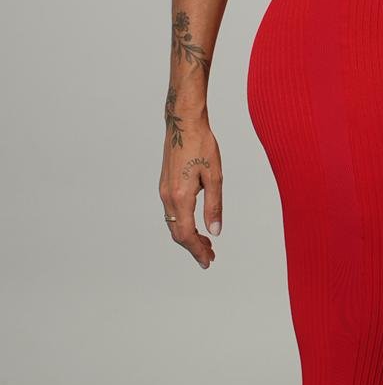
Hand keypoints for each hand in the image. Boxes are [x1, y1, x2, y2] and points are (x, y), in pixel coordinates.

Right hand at [159, 106, 222, 268]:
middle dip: (193, 247)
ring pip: (173, 223)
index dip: (197, 251)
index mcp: (180, 196)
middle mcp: (168, 196)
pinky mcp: (165, 185)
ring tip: (206, 243)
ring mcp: (164, 190)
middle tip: (210, 256)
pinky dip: (183, 224)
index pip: (187, 234)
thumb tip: (215, 231)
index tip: (208, 261)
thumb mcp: (214, 177)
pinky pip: (172, 213)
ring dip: (188, 236)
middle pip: (178, 233)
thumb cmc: (201, 145)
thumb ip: (214, 206)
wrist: (183, 123)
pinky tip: (195, 224)